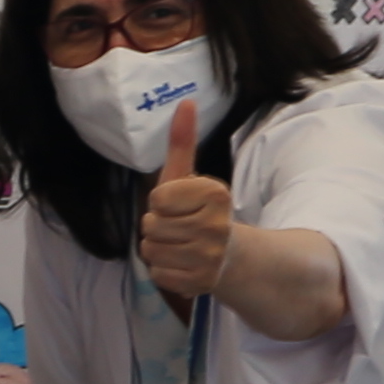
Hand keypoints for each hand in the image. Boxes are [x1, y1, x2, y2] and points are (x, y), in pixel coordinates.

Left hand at [134, 97, 231, 301]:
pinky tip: (184, 263)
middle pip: (150, 225)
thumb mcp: (192, 177)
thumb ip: (183, 142)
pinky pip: (157, 272)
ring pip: (150, 250)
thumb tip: (185, 101)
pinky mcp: (199, 283)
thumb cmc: (202, 212)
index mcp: (215, 195)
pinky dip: (164, 269)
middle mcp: (216, 226)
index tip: (181, 206)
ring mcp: (209, 258)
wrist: (234, 257)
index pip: (157, 199)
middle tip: (181, 228)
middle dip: (158, 226)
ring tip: (182, 245)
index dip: (162, 203)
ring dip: (158, 248)